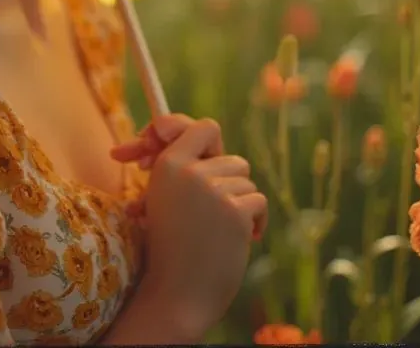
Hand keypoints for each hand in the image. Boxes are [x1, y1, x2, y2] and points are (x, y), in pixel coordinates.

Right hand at [115, 116, 268, 338]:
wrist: (176, 292)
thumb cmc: (168, 245)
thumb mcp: (160, 196)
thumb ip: (177, 165)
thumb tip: (175, 130)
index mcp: (167, 163)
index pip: (201, 127)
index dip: (208, 141)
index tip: (207, 158)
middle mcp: (189, 170)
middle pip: (231, 157)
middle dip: (229, 181)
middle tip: (216, 206)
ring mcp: (213, 190)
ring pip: (245, 180)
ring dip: (240, 202)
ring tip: (221, 227)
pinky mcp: (235, 212)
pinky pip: (258, 201)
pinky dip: (255, 221)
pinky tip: (241, 238)